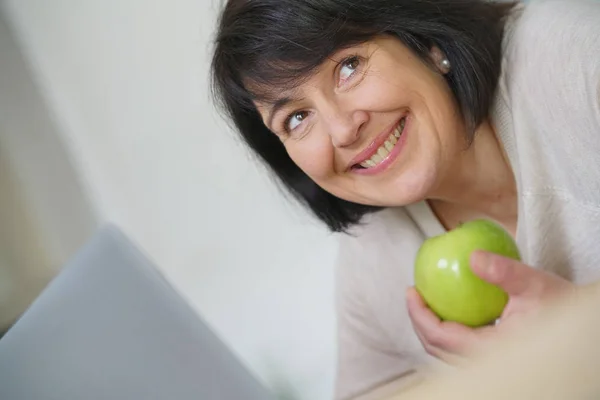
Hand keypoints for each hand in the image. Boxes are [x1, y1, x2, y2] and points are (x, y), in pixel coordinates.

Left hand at [406, 250, 574, 363]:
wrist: (581, 327)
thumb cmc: (561, 308)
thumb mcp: (534, 284)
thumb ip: (503, 272)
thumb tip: (473, 256)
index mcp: (490, 350)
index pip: (440, 337)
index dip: (419, 315)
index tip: (411, 292)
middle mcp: (486, 360)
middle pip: (437, 348)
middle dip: (419, 321)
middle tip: (414, 294)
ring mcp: (489, 360)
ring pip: (447, 350)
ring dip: (432, 326)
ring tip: (427, 300)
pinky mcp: (494, 355)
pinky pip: (459, 345)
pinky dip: (447, 328)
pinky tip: (450, 308)